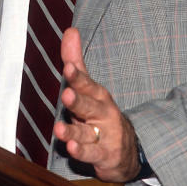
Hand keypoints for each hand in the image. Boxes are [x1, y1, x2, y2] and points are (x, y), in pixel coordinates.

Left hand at [53, 27, 141, 181]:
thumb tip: (70, 31)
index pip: (86, 83)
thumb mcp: (88, 88)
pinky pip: (91, 154)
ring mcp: (104, 134)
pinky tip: (71, 147)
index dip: (77, 76)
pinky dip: (81, 151)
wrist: (126, 149)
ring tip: (60, 129)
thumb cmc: (99, 113)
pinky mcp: (103, 154)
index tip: (68, 68)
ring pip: (86, 132)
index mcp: (97, 94)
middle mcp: (102, 113)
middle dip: (77, 101)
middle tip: (66, 95)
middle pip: (88, 106)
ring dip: (73, 131)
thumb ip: (76, 62)